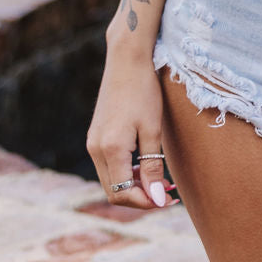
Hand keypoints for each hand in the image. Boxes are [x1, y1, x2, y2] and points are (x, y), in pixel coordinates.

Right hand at [86, 52, 180, 211]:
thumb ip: (152, 166)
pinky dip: (125, 172)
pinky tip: (145, 165)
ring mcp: (93, 142)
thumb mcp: (153, 129)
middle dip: (140, 197)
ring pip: (110, 180)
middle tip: (167, 193)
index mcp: (110, 149)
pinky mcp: (95, 136)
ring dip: (133, 186)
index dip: (146, 203)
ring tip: (159, 180)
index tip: (168, 200)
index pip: (123, 193)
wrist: (126, 59)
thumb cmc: (144, 91)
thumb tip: (156, 199)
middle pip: (114, 191)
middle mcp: (96, 149)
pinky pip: (108, 166)